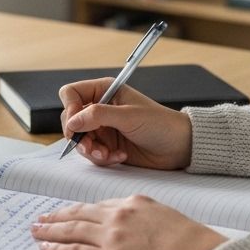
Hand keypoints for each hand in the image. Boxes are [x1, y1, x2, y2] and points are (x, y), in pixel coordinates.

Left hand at [31, 195, 225, 249]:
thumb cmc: (192, 245)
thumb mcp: (168, 218)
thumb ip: (147, 219)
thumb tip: (137, 230)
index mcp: (134, 203)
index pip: (99, 206)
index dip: (80, 211)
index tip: (69, 213)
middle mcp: (118, 216)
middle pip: (79, 214)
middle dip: (58, 217)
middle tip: (42, 218)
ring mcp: (110, 237)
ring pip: (71, 230)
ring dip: (50, 231)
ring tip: (36, 231)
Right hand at [59, 78, 191, 168]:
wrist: (179, 147)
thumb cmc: (160, 124)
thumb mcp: (128, 116)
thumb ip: (97, 116)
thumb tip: (72, 122)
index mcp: (104, 91)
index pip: (71, 93)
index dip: (70, 109)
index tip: (76, 125)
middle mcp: (100, 108)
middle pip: (71, 119)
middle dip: (79, 136)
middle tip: (92, 146)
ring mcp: (103, 128)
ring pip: (79, 140)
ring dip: (91, 150)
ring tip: (108, 154)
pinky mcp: (107, 146)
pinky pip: (92, 153)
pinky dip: (102, 158)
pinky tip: (119, 156)